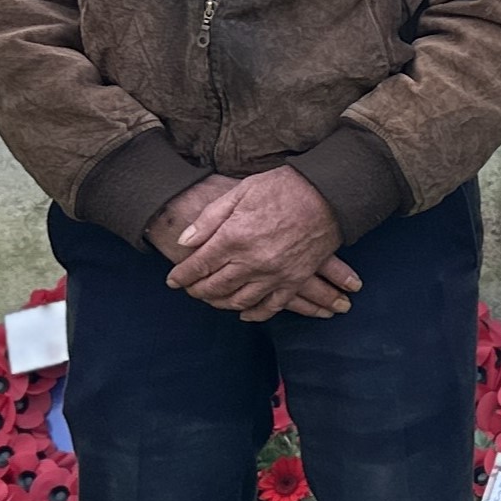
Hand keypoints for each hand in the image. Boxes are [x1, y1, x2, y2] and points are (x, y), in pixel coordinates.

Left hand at [163, 166, 361, 318]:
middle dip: (197, 290)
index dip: (181, 275)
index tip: (172, 281)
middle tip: (189, 290)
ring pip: (239, 300)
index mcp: (234, 237)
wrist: (328, 193)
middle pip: (215, 286)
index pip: (198, 265)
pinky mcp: (294, 280)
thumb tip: (185, 241)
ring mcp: (274, 274)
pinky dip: (255, 313)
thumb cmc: (282, 187)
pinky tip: (244, 313)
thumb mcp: (240, 192)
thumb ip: (209, 219)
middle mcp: (251, 261)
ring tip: (212, 299)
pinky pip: (271, 307)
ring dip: (220, 303)